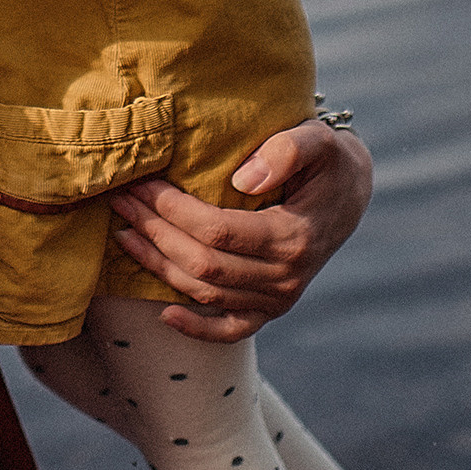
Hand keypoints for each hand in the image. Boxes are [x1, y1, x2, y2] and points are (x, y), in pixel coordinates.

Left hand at [109, 121, 373, 342]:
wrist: (350, 193)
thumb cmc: (328, 161)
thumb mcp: (319, 140)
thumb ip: (288, 150)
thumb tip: (244, 179)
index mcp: (293, 237)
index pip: (217, 230)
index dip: (172, 209)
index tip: (141, 183)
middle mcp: (286, 277)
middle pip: (203, 263)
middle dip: (154, 231)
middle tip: (120, 200)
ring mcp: (279, 299)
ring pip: (206, 292)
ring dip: (159, 266)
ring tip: (124, 233)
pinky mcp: (272, 309)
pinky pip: (231, 329)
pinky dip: (197, 328)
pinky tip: (163, 313)